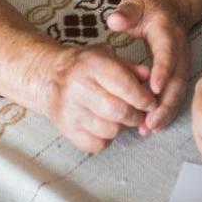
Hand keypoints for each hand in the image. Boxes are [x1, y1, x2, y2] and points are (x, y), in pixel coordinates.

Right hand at [29, 43, 156, 153]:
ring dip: (122, 128)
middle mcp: (79, 88)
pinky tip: (105, 127)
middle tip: (141, 114)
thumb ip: (130, 67)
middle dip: (136, 116)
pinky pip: (95, 145)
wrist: (49, 76)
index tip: (151, 103)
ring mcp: (70, 111)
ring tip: (122, 118)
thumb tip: (150, 78)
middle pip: (118, 111)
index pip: (125, 86)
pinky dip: (106, 140)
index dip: (143, 98)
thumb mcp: (107, 56)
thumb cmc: (83, 66)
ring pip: (109, 130)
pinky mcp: (66, 129)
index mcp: (93, 65)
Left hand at [105, 0, 192, 134]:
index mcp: (168, 32)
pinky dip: (167, 109)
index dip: (162, 70)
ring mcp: (183, 60)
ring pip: (179, 89)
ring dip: (166, 110)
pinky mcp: (181, 70)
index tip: (152, 89)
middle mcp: (180, 48)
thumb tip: (115, 21)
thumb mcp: (137, 3)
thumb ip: (127, 12)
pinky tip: (155, 124)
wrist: (173, 4)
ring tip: (149, 128)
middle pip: (177, 78)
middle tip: (149, 122)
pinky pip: (177, 92)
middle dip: (165, 102)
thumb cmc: (150, 5)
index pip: (167, 52)